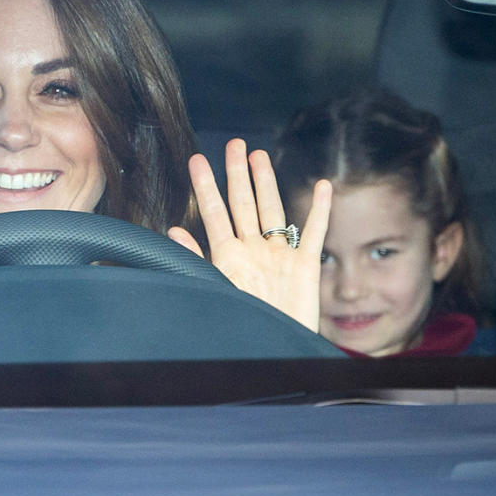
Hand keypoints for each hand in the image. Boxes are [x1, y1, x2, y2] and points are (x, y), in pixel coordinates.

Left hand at [168, 139, 330, 331]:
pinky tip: (323, 186)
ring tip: (259, 156)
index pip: (213, 212)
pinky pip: (313, 232)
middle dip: (237, 173)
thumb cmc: (241, 324)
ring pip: (273, 210)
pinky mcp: (305, 266)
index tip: (197, 160)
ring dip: (267, 183)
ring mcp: (279, 255)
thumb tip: (172, 230)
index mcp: (228, 256)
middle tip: (234, 144)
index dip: (205, 185)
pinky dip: (319, 209)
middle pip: (244, 203)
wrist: (273, 351)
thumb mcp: (213, 290)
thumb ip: (195, 260)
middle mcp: (253, 249)